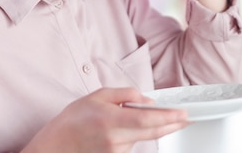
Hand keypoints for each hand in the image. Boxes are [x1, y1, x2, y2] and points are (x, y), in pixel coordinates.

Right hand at [22, 87, 188, 152]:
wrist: (55, 147)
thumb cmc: (73, 120)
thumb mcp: (98, 96)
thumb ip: (125, 95)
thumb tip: (148, 100)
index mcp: (110, 120)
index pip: (147, 119)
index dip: (169, 117)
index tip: (184, 114)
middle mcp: (115, 140)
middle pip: (152, 133)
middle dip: (172, 125)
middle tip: (186, 118)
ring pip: (142, 138)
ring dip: (149, 128)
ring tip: (139, 117)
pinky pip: (133, 145)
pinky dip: (136, 135)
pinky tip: (124, 129)